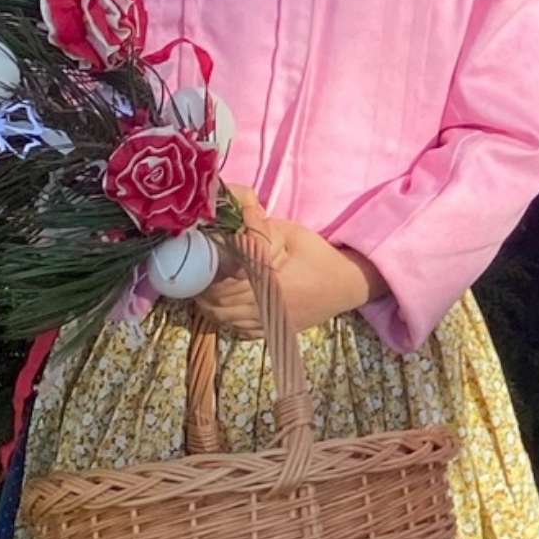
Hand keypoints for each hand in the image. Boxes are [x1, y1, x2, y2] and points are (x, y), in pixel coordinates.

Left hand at [191, 190, 382, 337]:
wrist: (346, 286)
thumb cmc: (319, 256)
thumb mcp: (291, 234)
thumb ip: (261, 227)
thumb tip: (235, 209)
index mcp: (269, 281)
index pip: (224, 281)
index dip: (206, 271)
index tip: (198, 257)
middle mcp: (266, 306)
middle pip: (218, 302)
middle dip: (202, 287)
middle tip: (192, 270)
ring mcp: (268, 322)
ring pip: (224, 318)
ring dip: (209, 303)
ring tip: (201, 285)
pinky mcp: (271, 330)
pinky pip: (237, 329)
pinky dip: (224, 318)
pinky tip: (219, 304)